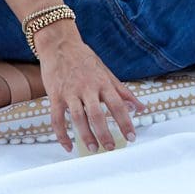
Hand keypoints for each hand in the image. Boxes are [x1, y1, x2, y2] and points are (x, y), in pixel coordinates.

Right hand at [38, 32, 142, 152]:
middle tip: (111, 148)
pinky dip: (62, 134)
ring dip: (86, 135)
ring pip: (78, 118)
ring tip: (93, 149)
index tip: (132, 137)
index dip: (126, 122)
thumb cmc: (85, 59)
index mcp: (103, 82)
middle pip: (97, 114)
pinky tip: (68, 146)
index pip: (118, 105)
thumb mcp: (107, 72)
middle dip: (105, 133)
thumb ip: (123, 91)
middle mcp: (87, 88)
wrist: (60, 44)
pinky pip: (57, 119)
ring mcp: (70, 92)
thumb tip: (140, 107)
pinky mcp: (55, 95)